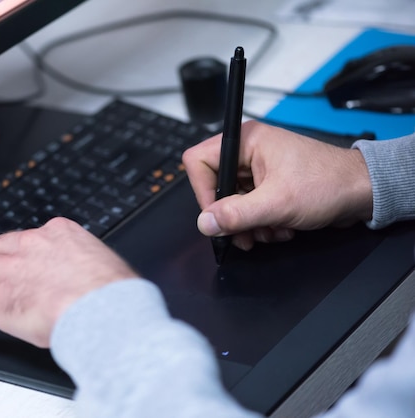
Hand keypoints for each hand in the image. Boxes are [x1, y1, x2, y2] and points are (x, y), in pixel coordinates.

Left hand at [0, 217, 137, 347]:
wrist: (107, 310)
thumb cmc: (115, 293)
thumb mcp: (102, 262)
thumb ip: (85, 264)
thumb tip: (88, 278)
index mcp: (58, 233)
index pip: (30, 238)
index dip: (23, 254)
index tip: (23, 264)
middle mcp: (30, 246)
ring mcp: (10, 272)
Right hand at [182, 121, 372, 249]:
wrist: (363, 191)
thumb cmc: (329, 183)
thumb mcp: (277, 203)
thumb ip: (236, 214)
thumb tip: (205, 223)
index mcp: (246, 141)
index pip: (199, 162)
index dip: (203, 191)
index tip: (216, 216)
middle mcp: (248, 151)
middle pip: (215, 186)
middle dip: (230, 216)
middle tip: (244, 234)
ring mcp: (258, 168)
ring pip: (231, 201)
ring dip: (247, 224)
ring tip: (269, 231)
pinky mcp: (267, 184)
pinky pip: (248, 207)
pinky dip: (259, 223)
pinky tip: (279, 228)